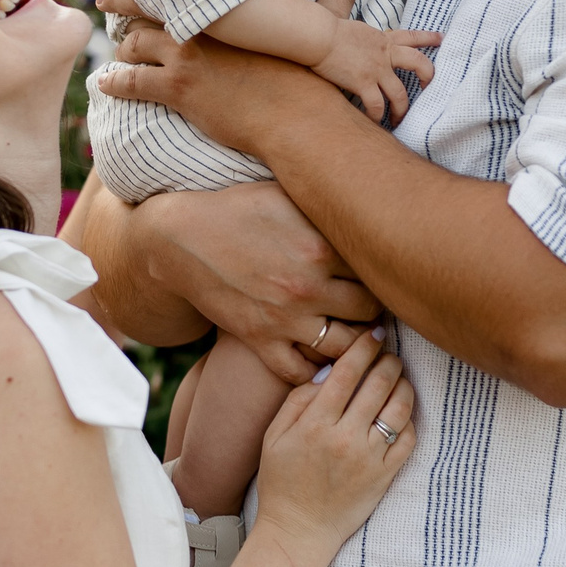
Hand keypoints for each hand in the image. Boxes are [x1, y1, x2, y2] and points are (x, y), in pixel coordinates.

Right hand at [114, 180, 379, 382]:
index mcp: (321, 246)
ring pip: (344, 347)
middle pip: (370, 311)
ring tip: (359, 333)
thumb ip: (328, 206)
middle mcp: (308, 286)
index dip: (383, 269)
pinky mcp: (259, 339)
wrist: (180, 238)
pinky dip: (316, 369)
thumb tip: (371, 202)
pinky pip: (300, 371)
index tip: (385, 269)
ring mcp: (284, 318)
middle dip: (376, 307)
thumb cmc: (238, 209)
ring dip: (355, 343)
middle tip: (377, 304)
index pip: (376, 268)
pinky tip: (323, 357)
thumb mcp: (287, 195)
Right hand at [250, 330, 414, 554]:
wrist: (299, 531)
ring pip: (400, 406)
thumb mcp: (274, 437)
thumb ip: (298, 400)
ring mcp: (370, 458)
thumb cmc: (282, 482)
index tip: (372, 334)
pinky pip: (408, 438)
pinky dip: (409, 418)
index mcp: (315, 424)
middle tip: (388, 352)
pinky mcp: (386, 476)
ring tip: (398, 377)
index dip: (363, 346)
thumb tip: (328, 372)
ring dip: (403, 384)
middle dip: (388, 359)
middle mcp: (346, 438)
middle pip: (379, 382)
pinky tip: (401, 411)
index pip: (347, 371)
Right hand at [312, 17, 438, 124]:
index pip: (411, 37)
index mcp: (383, 39)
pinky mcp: (363, 82)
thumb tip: (361, 33)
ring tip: (399, 120)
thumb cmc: (329, 31)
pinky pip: (377, 105)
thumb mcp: (354, 28)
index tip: (442, 40)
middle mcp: (385, 54)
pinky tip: (374, 122)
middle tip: (429, 88)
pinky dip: (377, 116)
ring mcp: (376, 69)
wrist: (318, 35)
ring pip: (400, 94)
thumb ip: (365, 36)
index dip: (428, 38)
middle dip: (428, 77)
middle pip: (419, 63)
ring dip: (401, 110)